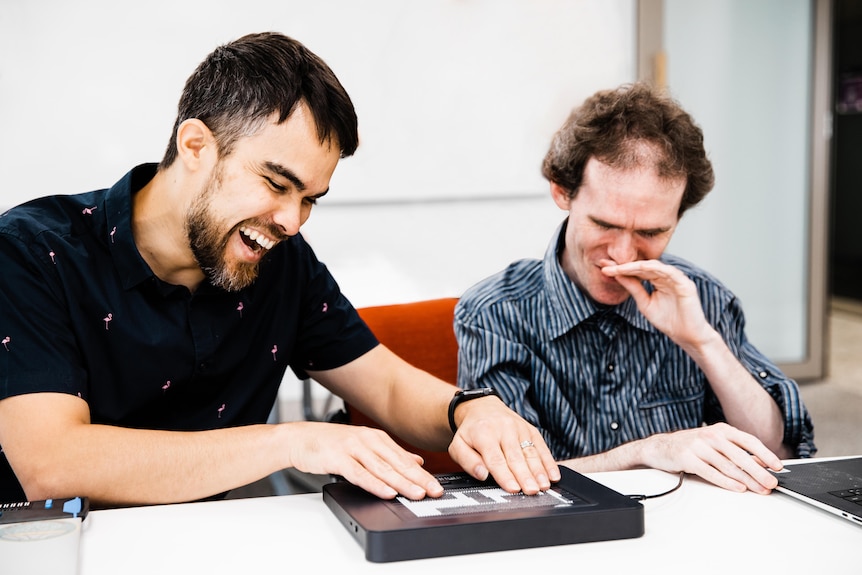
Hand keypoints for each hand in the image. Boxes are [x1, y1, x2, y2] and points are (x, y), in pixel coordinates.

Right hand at [288, 421, 444, 499]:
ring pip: (382, 469)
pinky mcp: (339, 459)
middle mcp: (368, 441)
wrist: (299, 438)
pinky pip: (360, 474)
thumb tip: (417, 462)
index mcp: (376, 438)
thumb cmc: (330, 444)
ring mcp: (353, 449)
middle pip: (397, 464)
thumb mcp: (363, 445)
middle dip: (418, 479)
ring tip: (417, 494)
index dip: (422, 474)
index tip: (437, 487)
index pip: (404, 459)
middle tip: (435, 492)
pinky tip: (387, 492)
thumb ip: (389, 454)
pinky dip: (375, 484)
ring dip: (402, 483)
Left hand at [447, 396, 560, 494]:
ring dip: (538, 471)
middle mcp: (504, 429)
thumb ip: (467, 461)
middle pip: (516, 457)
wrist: (482, 406)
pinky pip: (541, 446)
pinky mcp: (530, 429)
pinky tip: (554, 475)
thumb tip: (482, 474)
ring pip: (530, 452)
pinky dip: (549, 462)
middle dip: (525, 475)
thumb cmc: (470, 432)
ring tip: (543, 486)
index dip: (505, 475)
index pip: (495, 458)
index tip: (513, 488)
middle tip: (531, 491)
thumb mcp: (458, 444)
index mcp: (483, 433)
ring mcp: (519, 428)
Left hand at [600, 259, 711, 347]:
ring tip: (618, 267)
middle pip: (642, 266)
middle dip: (623, 265)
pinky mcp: (685, 284)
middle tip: (604, 263)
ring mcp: (676, 279)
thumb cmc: (669, 321)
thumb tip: (617, 275)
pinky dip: (654, 269)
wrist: (687, 336)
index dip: (620, 268)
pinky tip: (640, 268)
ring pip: (653, 266)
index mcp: (657, 280)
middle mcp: (666, 277)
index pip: (636, 271)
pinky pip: (669, 272)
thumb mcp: (644, 303)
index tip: (602, 267)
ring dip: (634, 266)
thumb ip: (633, 288)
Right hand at [639, 422, 782, 493]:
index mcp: (721, 429)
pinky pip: (711, 473)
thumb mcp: (715, 443)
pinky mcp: (688, 458)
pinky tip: (738, 488)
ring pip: (728, 466)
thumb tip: (762, 463)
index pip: (748, 441)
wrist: (659, 447)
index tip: (778, 466)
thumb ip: (736, 451)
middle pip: (740, 455)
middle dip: (759, 471)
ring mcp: (698, 446)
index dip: (765, 454)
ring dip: (746, 480)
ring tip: (759, 489)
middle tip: (771, 483)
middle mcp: (711, 435)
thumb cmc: (691, 446)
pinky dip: (726, 482)